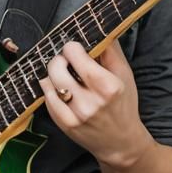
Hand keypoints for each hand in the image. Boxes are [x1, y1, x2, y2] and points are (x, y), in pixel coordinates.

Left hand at [39, 40, 152, 169]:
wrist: (121, 143)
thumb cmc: (124, 105)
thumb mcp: (125, 75)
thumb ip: (111, 51)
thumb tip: (98, 29)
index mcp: (108, 86)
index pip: (75, 54)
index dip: (72, 47)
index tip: (76, 49)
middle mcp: (90, 101)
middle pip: (57, 66)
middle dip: (60, 59)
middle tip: (67, 61)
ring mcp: (74, 115)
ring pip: (48, 81)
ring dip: (54, 73)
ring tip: (64, 74)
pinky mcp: (63, 124)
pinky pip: (46, 97)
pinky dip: (51, 89)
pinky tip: (61, 89)